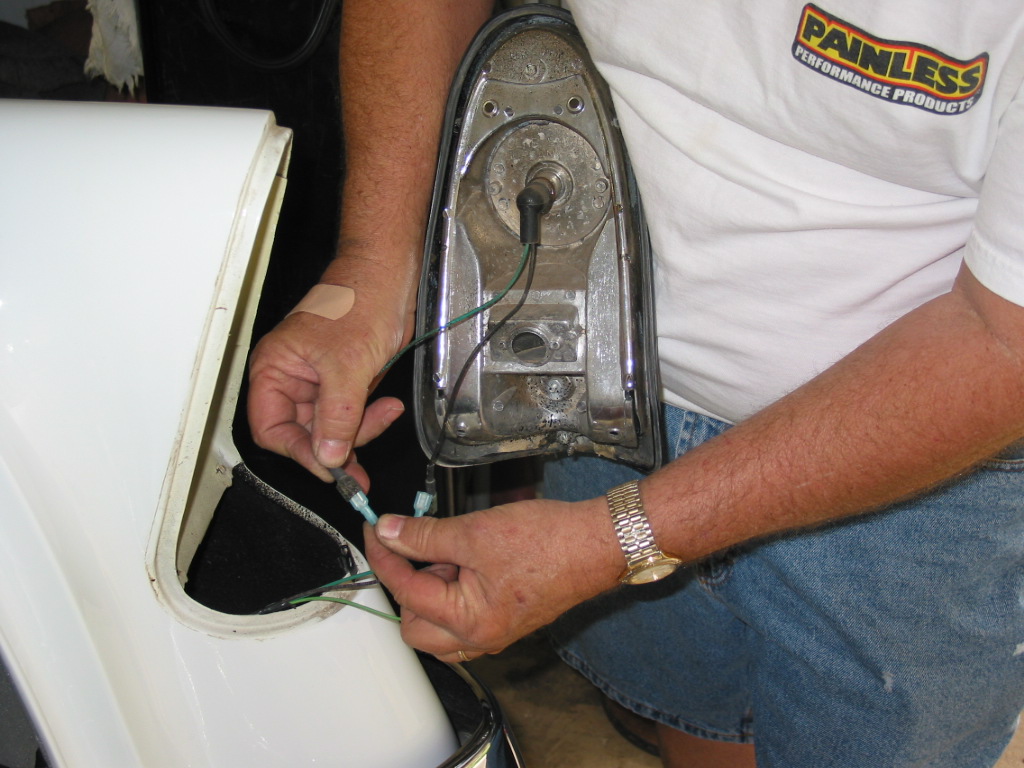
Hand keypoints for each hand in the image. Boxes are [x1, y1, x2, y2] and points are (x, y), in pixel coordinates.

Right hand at [247, 303, 405, 482]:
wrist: (390, 279)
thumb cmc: (358, 300)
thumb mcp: (347, 365)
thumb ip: (336, 416)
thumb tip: (328, 456)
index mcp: (275, 369)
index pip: (271, 428)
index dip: (298, 451)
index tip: (328, 465)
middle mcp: (292, 379)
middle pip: (301, 434)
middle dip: (332, 447)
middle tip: (357, 465)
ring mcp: (319, 383)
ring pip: (329, 430)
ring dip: (357, 433)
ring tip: (384, 415)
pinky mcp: (345, 384)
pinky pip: (350, 417)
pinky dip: (368, 420)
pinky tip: (387, 409)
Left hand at [364, 498, 623, 662]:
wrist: (599, 543)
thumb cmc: (547, 541)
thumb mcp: (475, 531)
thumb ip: (425, 535)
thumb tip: (388, 531)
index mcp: (469, 623)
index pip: (405, 592)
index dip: (384, 556)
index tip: (375, 530)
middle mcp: (481, 638)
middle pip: (415, 626)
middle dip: (406, 585)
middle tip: (411, 546)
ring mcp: (495, 633)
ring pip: (439, 627)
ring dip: (430, 591)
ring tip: (449, 550)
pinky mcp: (507, 620)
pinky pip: (463, 619)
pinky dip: (454, 593)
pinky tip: (466, 558)